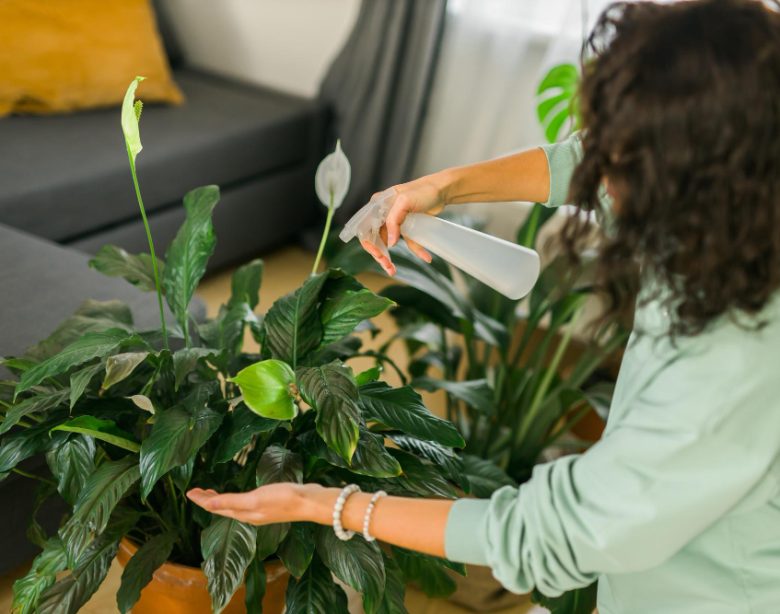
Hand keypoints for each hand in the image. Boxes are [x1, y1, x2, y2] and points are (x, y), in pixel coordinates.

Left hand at [187, 483, 323, 524]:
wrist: (310, 502)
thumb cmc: (283, 499)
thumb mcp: (254, 499)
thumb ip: (231, 502)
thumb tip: (206, 505)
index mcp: (244, 514)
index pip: (217, 508)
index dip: (202, 501)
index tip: (190, 492)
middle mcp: (250, 515)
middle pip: (224, 508)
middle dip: (209, 500)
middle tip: (198, 490)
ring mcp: (261, 510)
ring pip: (234, 506)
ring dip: (221, 500)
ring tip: (213, 492)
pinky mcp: (271, 503)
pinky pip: (245, 502)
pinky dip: (235, 498)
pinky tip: (241, 493)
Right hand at [361, 174, 448, 275]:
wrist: (442, 190)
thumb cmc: (423, 191)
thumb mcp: (405, 202)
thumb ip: (394, 221)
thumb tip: (390, 244)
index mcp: (377, 205)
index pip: (365, 228)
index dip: (369, 244)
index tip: (379, 255)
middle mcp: (383, 214)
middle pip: (374, 239)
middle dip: (379, 255)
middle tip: (388, 267)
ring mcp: (395, 222)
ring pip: (387, 244)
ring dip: (389, 258)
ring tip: (393, 270)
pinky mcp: (406, 228)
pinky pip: (407, 243)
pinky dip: (416, 251)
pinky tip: (425, 257)